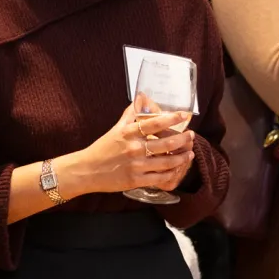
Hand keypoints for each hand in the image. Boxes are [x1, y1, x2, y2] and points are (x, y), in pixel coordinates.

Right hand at [64, 97, 195, 196]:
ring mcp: (136, 166)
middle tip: (191, 136)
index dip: (171, 118)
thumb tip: (141, 97)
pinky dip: (172, 173)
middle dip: (183, 139)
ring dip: (182, 158)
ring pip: (166, 162)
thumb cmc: (102, 149)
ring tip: (190, 153)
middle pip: (165, 143)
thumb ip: (130, 114)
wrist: (87, 171)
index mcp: (128, 133)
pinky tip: (178, 168)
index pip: (154, 123)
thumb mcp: (115, 129)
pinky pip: (159, 178)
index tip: (184, 115)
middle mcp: (133, 148)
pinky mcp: (136, 181)